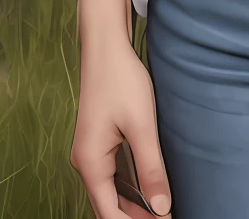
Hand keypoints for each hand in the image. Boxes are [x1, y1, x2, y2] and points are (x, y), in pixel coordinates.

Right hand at [71, 32, 173, 216]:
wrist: (105, 47)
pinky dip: (127, 187)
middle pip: (107, 205)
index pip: (108, 212)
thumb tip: (161, 208)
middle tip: (164, 217)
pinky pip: (110, 175)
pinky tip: (146, 187)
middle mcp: (84, 162)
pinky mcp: (97, 142)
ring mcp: (89, 152)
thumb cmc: (121, 81)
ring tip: (160, 209)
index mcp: (90, 163)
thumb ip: (150, 169)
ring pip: (109, 191)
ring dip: (131, 204)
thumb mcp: (141, 126)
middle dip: (133, 217)